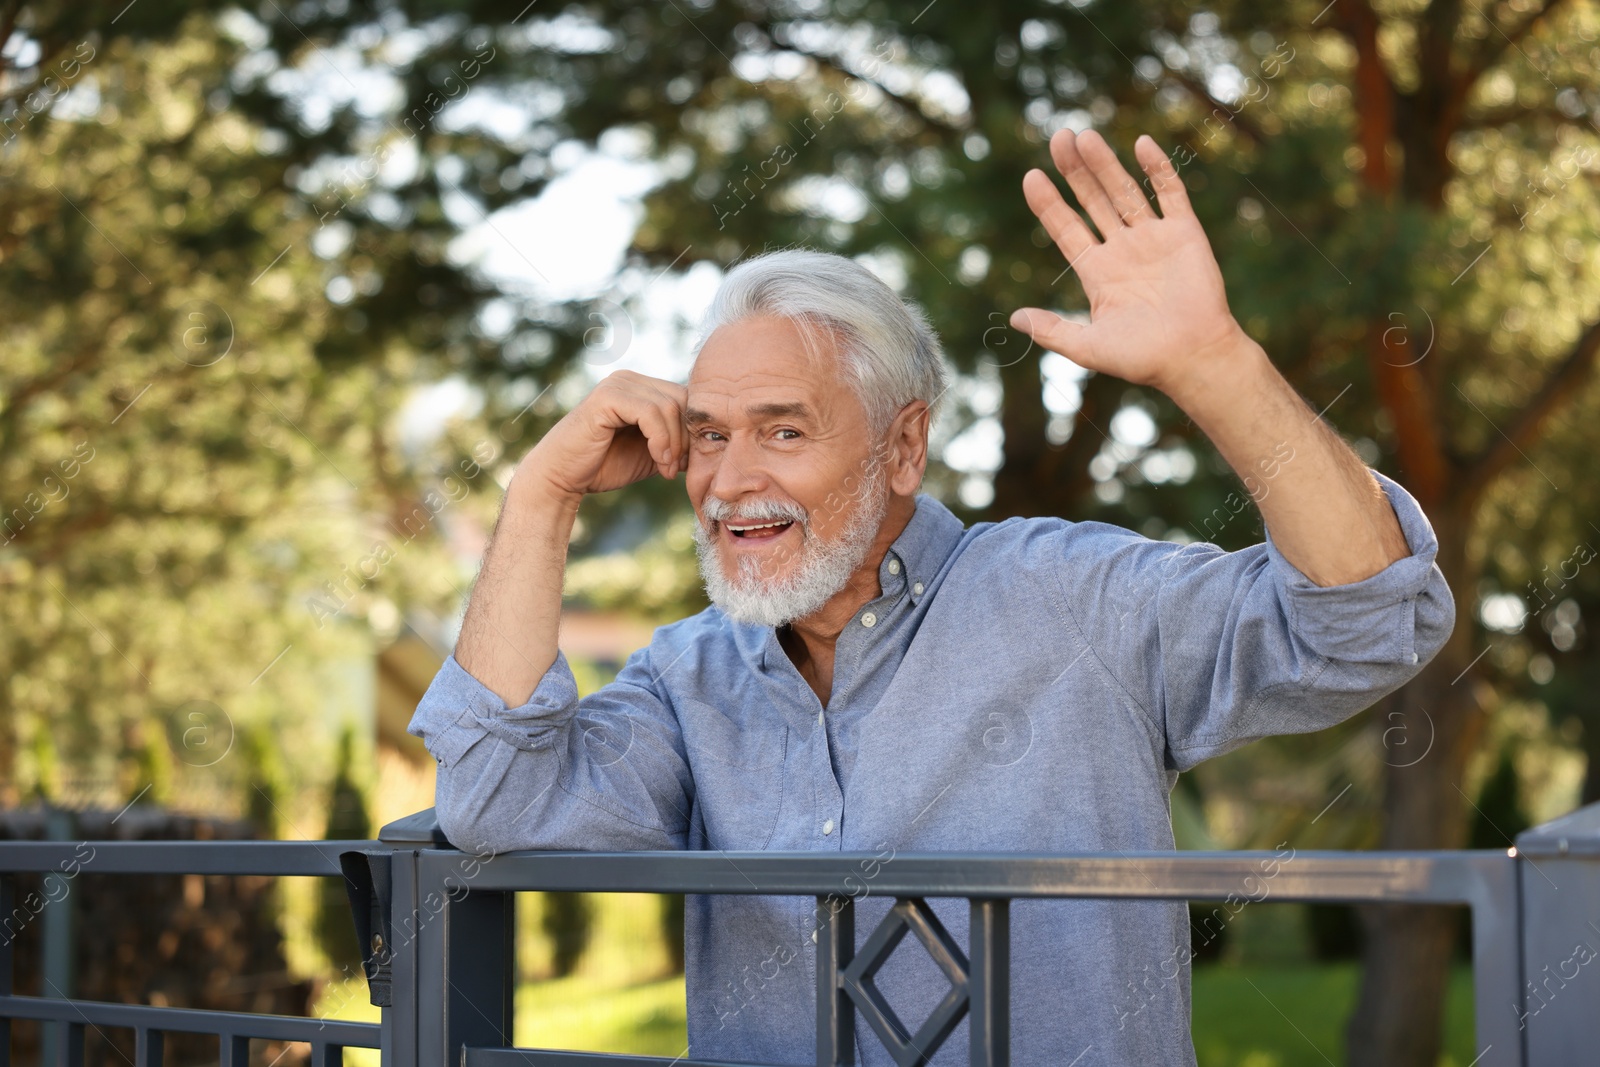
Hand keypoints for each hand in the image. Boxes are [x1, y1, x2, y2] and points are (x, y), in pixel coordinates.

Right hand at [515, 370, 687, 501]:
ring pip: (670, 406)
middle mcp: (629, 379)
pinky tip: (657, 461)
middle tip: (676, 468)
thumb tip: (714, 438)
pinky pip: (650, 412)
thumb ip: (677, 439)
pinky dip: (661, 439)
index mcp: (641, 388)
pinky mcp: (607, 397)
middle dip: (686, 437)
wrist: (563, 478)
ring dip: (675, 443)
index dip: (693, 430)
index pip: (686, 398)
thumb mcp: (653, 452)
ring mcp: (617, 384)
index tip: (686, 463)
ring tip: (666, 468)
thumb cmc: (605, 466)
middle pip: (682, 399)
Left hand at [1008, 130, 1251, 400]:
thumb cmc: (1143, 359)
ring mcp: (1153, 239)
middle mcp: (1123, 250)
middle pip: (1093, 201)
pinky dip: (1157, 169)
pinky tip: (1140, 144)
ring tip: (1084, 135)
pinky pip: (1170, 194)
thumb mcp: (1087, 347)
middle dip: (1075, 171)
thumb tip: (1015, 319)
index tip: (1031, 177)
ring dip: (1105, 164)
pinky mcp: (1185, 233)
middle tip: (1058, 138)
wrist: (1194, 358)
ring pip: (1125, 192)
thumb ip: (1052, 331)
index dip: (1048, 204)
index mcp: (1098, 273)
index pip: (1066, 229)